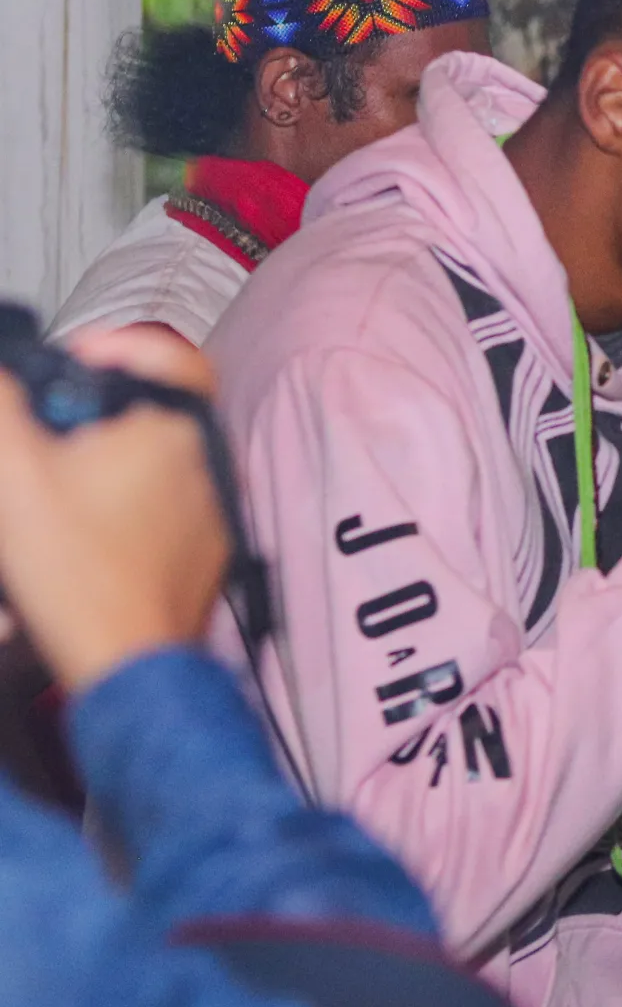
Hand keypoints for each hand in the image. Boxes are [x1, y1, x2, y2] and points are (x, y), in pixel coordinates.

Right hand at [0, 326, 230, 692]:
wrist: (125, 660)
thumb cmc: (77, 569)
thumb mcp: (16, 471)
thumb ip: (7, 404)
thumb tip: (7, 372)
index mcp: (178, 430)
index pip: (172, 357)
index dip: (121, 346)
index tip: (76, 360)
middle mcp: (210, 464)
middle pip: (154, 413)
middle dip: (97, 416)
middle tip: (48, 435)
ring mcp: (215, 512)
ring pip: (158, 464)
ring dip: (108, 464)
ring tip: (55, 489)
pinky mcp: (208, 554)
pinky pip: (168, 510)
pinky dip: (127, 508)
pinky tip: (83, 532)